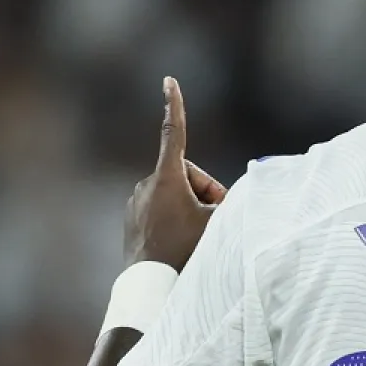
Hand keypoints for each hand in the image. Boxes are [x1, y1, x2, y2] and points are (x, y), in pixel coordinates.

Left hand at [124, 77, 227, 269]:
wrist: (151, 285)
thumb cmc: (186, 251)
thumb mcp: (216, 223)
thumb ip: (227, 202)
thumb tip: (233, 195)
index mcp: (167, 178)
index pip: (174, 133)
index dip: (174, 105)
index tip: (168, 81)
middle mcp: (147, 183)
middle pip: (187, 174)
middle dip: (204, 191)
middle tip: (213, 219)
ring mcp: (136, 200)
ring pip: (174, 192)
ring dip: (189, 206)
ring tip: (194, 235)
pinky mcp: (132, 216)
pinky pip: (159, 206)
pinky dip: (172, 216)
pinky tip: (177, 240)